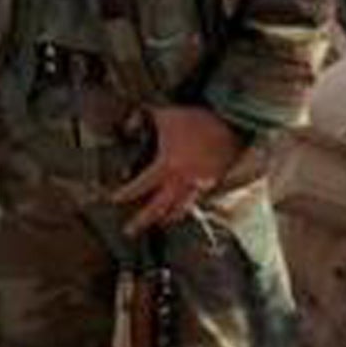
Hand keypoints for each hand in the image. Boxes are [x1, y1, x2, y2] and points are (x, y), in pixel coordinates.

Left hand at [112, 107, 244, 234]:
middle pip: (158, 207)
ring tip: (159, 224)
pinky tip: (184, 208)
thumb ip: (142, 118)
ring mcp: (199, 185)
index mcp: (167, 166)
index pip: (140, 186)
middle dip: (141, 221)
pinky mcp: (213, 184)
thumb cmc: (197, 120)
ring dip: (166, 218)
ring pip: (180, 209)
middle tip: (128, 231)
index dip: (125, 193)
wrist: (232, 125)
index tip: (114, 199)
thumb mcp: (165, 115)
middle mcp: (181, 181)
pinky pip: (197, 201)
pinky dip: (188, 207)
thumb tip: (127, 126)